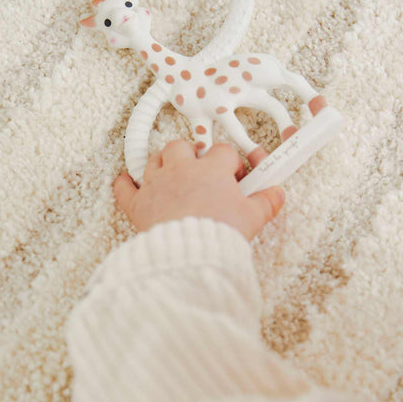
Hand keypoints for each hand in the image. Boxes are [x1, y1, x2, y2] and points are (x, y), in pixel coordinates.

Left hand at [112, 139, 285, 241]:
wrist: (191, 254)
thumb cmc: (221, 233)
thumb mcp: (252, 218)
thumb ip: (265, 203)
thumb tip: (277, 194)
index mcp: (211, 170)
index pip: (223, 153)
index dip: (230, 164)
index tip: (234, 178)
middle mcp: (181, 171)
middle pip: (181, 147)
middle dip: (189, 154)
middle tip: (199, 170)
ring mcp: (157, 185)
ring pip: (154, 160)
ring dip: (162, 163)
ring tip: (171, 174)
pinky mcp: (138, 205)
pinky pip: (124, 188)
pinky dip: (125, 185)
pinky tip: (127, 183)